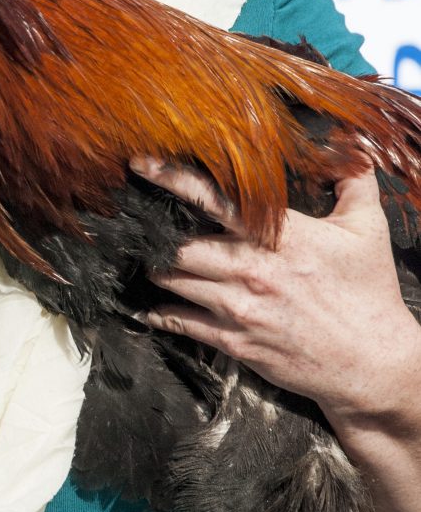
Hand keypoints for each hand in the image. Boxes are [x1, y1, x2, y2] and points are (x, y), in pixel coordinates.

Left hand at [129, 159, 419, 422]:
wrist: (371, 362)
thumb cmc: (369, 293)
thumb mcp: (368, 231)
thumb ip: (355, 185)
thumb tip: (351, 150)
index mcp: (280, 235)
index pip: (214, 199)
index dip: (172, 178)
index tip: (142, 165)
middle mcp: (253, 269)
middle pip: (180, 244)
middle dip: (155, 233)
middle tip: (139, 224)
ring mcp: (240, 308)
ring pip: (173, 281)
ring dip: (156, 270)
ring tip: (145, 260)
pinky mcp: (236, 343)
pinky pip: (182, 323)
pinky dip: (161, 315)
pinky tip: (150, 309)